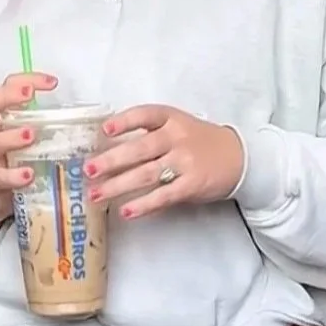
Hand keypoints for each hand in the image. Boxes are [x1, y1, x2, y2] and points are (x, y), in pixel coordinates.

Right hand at [0, 72, 57, 231]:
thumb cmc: (8, 158)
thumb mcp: (18, 135)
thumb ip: (38, 122)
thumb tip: (77, 114)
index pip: (5, 87)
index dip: (25, 79)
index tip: (51, 82)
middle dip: (8, 97)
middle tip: (30, 94)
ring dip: (11, 137)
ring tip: (31, 135)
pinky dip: (13, 175)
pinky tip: (29, 175)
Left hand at [82, 104, 243, 219]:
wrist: (237, 157)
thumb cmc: (198, 140)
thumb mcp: (177, 125)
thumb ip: (150, 132)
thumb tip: (109, 145)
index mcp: (171, 118)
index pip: (144, 115)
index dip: (124, 121)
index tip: (105, 130)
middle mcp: (176, 137)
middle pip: (139, 148)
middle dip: (111, 160)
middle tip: (88, 170)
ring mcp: (185, 161)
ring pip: (146, 174)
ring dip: (118, 185)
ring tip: (97, 194)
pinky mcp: (192, 184)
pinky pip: (163, 195)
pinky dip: (143, 204)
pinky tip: (126, 211)